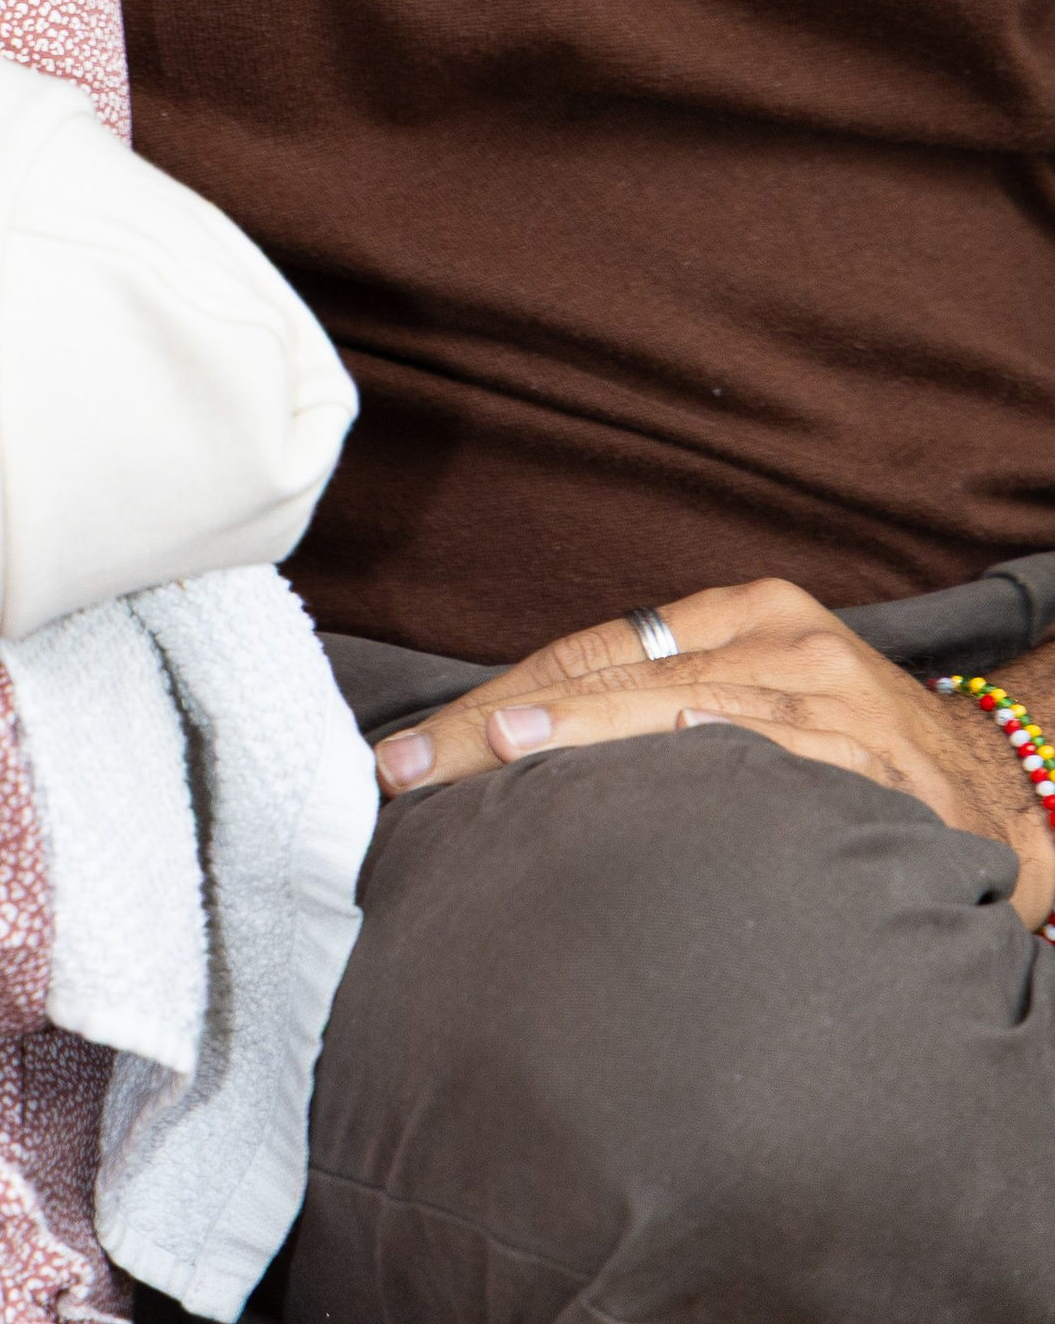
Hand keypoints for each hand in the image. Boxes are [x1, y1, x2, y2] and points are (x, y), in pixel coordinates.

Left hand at [373, 577, 1054, 927]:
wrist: (1009, 786)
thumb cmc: (857, 750)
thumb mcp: (758, 701)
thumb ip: (663, 714)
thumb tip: (522, 756)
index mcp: (734, 616)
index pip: (586, 652)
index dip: (494, 697)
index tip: (410, 746)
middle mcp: (771, 639)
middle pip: (605, 674)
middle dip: (498, 724)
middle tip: (409, 765)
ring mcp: (822, 694)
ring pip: (674, 707)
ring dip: (576, 737)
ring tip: (494, 755)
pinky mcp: (871, 756)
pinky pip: (777, 750)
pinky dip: (714, 747)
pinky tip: (658, 752)